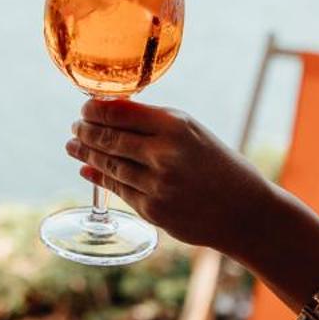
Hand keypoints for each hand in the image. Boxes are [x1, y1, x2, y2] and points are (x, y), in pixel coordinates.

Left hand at [65, 98, 279, 253]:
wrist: (245, 212)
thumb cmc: (219, 166)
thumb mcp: (194, 133)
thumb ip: (155, 123)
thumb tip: (111, 114)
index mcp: (176, 126)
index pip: (121, 112)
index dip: (95, 109)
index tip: (85, 107)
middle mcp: (164, 153)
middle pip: (110, 138)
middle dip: (86, 131)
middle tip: (75, 126)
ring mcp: (157, 184)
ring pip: (110, 165)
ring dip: (87, 154)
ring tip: (73, 146)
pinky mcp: (152, 211)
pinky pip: (119, 190)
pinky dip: (99, 179)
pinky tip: (87, 170)